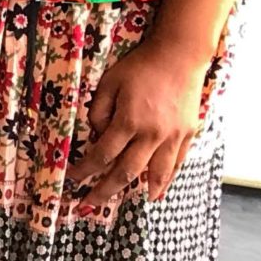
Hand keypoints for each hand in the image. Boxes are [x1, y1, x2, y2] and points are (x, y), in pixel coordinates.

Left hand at [76, 37, 208, 206]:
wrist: (180, 56)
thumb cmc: (140, 67)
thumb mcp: (109, 83)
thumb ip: (98, 111)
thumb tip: (96, 135)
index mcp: (129, 122)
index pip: (102, 155)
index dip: (85, 170)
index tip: (73, 178)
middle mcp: (151, 135)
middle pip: (126, 172)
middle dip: (105, 191)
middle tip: (89, 204)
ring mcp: (172, 137)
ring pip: (154, 173)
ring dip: (138, 191)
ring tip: (126, 204)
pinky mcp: (188, 134)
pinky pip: (176, 163)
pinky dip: (167, 179)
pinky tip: (158, 190)